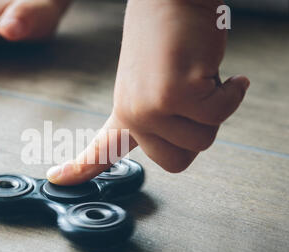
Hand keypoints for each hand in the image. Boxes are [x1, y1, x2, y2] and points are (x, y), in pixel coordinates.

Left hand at [47, 0, 249, 184]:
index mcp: (126, 111)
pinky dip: (232, 93)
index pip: (100, 149)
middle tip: (194, 94)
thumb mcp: (155, 82)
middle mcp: (132, 114)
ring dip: (215, 106)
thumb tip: (171, 137)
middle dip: (199, 130)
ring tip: (200, 74)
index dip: (80, 169)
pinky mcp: (172, 95)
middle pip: (178, 162)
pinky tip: (224, 73)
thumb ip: (159, 116)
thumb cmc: (171, 35)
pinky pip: (218, 114)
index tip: (55, 179)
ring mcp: (148, 107)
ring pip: (202, 141)